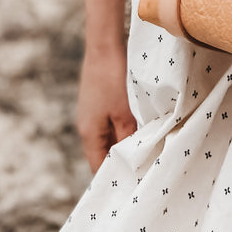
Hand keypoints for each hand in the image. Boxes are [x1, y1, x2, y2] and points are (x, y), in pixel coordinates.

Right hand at [76, 45, 136, 172]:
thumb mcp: (124, 113)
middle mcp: (87, 126)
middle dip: (121, 160)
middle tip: (143, 168)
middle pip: (103, 152)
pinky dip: (122, 128)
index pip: (98, 166)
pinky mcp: (99, 101)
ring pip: (109, 137)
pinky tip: (138, 127)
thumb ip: (128, 138)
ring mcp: (92, 113)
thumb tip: (133, 159)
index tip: (132, 184)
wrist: (104, 46)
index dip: (114, 177)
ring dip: (123, 143)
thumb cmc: (113, 80)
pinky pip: (110, 123)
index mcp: (89, 134)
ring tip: (145, 149)